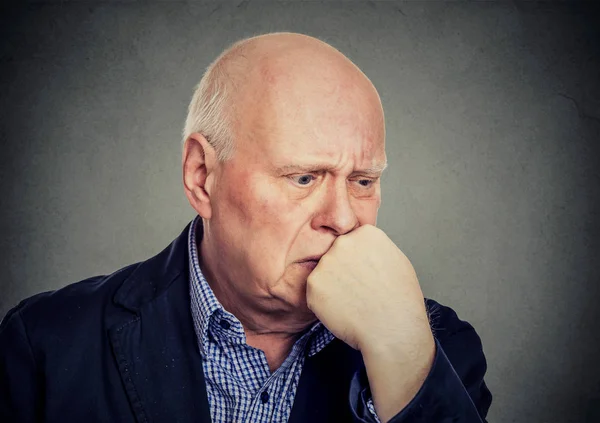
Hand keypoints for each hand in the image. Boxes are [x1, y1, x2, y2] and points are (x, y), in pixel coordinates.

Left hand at [306, 224, 431, 353]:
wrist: (392, 329)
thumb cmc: (400, 300)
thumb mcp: (397, 261)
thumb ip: (374, 249)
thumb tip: (364, 251)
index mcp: (366, 234)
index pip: (353, 241)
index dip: (358, 261)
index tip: (365, 274)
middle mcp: (343, 242)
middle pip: (336, 254)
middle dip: (343, 270)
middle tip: (358, 290)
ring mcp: (326, 262)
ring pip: (324, 273)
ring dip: (333, 286)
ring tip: (353, 302)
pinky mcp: (313, 283)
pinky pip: (315, 292)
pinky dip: (324, 303)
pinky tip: (343, 310)